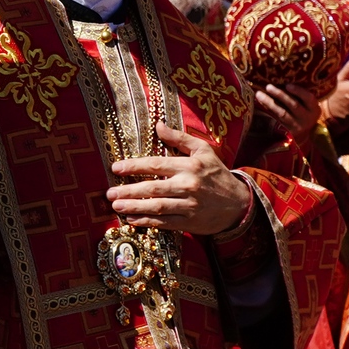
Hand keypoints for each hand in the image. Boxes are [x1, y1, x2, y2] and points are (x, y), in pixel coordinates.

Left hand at [106, 124, 252, 236]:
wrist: (239, 203)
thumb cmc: (218, 174)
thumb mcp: (203, 151)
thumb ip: (179, 138)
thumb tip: (158, 125)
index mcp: (190, 166)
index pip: (156, 164)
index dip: (134, 166)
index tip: (116, 167)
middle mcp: (188, 185)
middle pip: (153, 187)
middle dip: (129, 190)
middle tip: (109, 192)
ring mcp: (189, 206)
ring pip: (157, 207)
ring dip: (134, 207)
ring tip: (116, 205)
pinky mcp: (190, 222)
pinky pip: (164, 223)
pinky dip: (147, 222)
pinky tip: (132, 220)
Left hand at [255, 83, 321, 139]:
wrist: (303, 133)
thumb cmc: (303, 111)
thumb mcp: (307, 105)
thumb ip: (301, 95)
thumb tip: (283, 77)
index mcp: (314, 109)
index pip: (309, 98)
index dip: (298, 91)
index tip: (287, 85)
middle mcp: (307, 118)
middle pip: (293, 105)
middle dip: (280, 94)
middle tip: (268, 86)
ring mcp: (296, 126)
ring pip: (282, 113)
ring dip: (270, 103)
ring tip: (259, 94)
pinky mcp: (286, 132)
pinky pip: (275, 121)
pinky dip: (267, 111)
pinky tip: (258, 105)